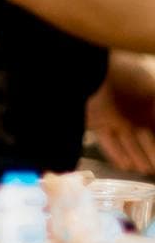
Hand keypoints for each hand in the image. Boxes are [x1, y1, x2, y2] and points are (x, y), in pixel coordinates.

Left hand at [89, 55, 154, 172]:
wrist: (93, 71)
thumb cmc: (128, 77)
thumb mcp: (152, 92)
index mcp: (147, 103)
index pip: (154, 126)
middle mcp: (132, 112)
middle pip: (144, 138)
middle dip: (151, 152)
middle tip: (154, 169)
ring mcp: (115, 118)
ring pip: (128, 142)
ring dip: (136, 156)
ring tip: (144, 170)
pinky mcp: (97, 121)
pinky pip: (108, 141)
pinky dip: (116, 153)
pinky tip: (125, 165)